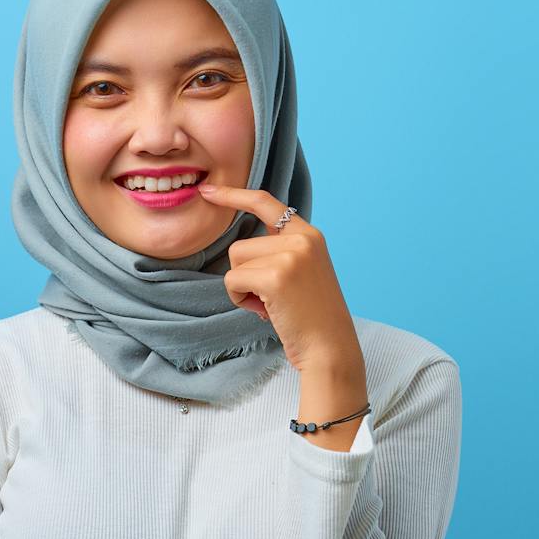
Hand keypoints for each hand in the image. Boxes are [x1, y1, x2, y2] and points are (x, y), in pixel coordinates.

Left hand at [195, 181, 362, 376]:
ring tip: (270, 304)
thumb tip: (241, 248)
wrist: (330, 347)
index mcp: (309, 234)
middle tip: (271, 298)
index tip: (208, 191)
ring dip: (242, 288)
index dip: (234, 195)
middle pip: (241, 245)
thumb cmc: (311, 317)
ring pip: (235, 261)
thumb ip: (280, 251)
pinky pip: (233, 281)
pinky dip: (240, 299)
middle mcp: (302, 238)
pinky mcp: (276, 276)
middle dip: (245, 275)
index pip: (265, 202)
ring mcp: (290, 255)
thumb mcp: (302, 272)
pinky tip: (264, 311)